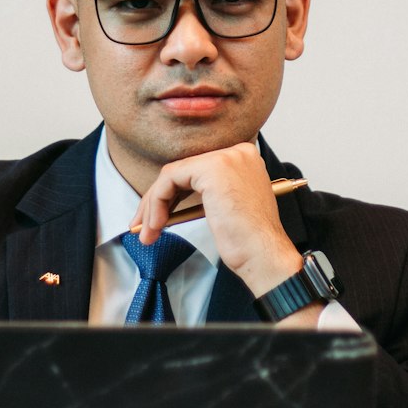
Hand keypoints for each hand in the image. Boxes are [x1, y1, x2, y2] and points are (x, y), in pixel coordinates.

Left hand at [129, 143, 303, 298]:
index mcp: (244, 158)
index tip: (158, 216)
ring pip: (172, 174)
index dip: (173, 193)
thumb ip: (206, 193)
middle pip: (183, 170)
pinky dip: (157, 203)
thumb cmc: (250, 241)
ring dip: (153, 205)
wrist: (264, 256)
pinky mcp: (212, 168)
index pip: (196, 169)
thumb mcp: (227, 206)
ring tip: (147, 232)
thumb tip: (169, 198)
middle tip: (143, 224)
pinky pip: (170, 180)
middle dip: (158, 199)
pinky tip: (156, 225)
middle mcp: (237, 151)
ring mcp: (226, 158)